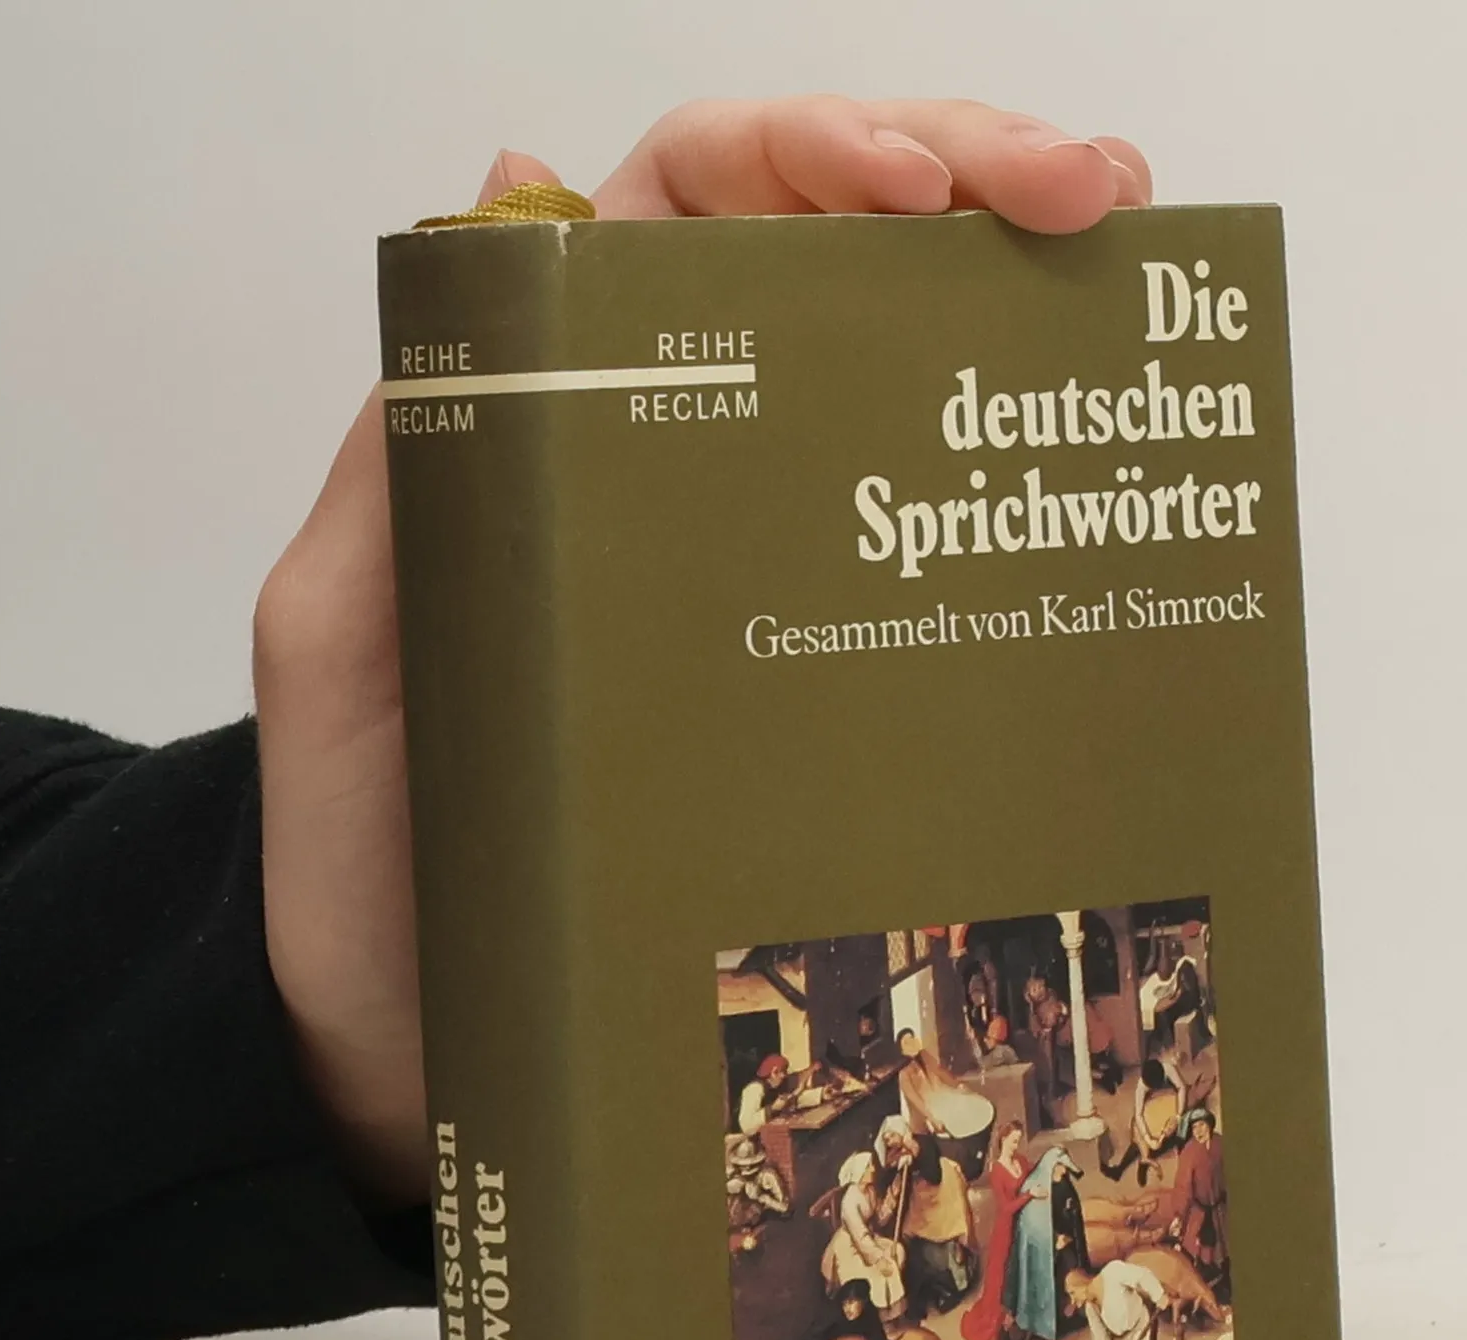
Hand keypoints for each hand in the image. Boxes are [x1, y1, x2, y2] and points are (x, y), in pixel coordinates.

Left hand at [253, 99, 1150, 1202]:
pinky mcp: (808, 693)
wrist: (417, 1058)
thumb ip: (406, 456)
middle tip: (1100, 198)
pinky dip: (1005, 509)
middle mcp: (665, 470)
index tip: (921, 188)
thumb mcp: (346, 641)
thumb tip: (502, 198)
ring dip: (1014, 311)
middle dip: (968, 184)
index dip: (808, 155)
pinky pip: (914, 568)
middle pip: (822, 260)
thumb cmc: (366, 867)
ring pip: (892, 388)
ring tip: (1120, 287)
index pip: (683, 208)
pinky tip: (1087, 501)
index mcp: (549, 422)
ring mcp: (749, 578)